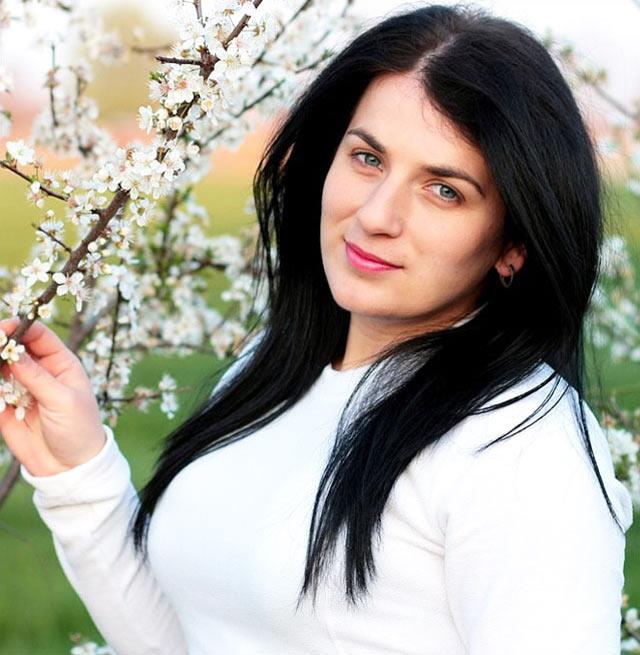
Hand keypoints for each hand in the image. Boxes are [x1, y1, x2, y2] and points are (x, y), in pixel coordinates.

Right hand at [0, 317, 106, 476]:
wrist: (70, 467)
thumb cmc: (78, 429)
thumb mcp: (62, 401)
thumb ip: (37, 377)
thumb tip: (13, 352)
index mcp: (62, 364)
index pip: (38, 336)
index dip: (20, 327)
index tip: (2, 328)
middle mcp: (40, 372)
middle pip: (15, 347)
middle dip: (1, 342)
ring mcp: (22, 388)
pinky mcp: (5, 407)